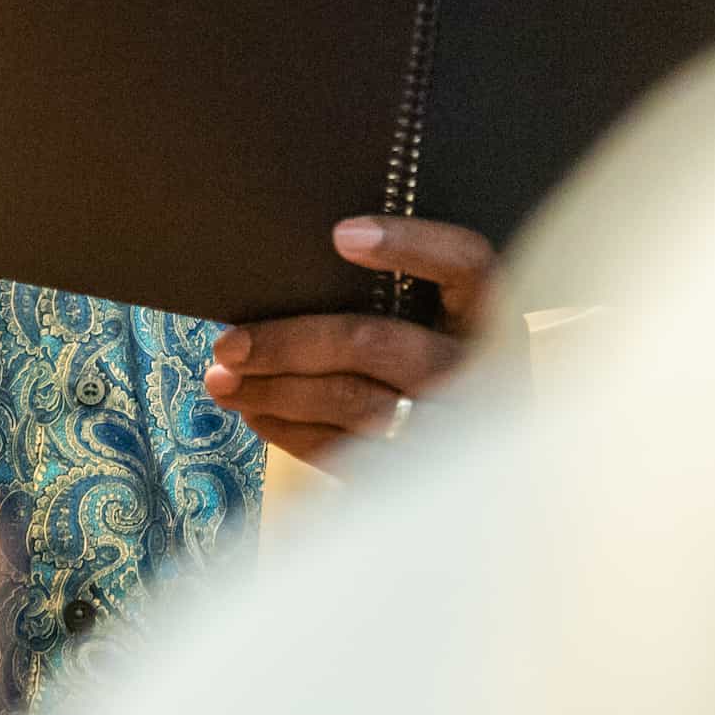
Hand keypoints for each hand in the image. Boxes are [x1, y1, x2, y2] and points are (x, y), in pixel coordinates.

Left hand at [199, 216, 499, 462]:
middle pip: (376, 344)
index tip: (341, 236)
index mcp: (492, 316)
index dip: (411, 246)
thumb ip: (395, 296)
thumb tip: (301, 268)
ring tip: (222, 380)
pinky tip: (255, 412)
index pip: (466, 264)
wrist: (488, 478)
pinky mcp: (420, 475)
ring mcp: (453, 429)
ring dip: (275, 390)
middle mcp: (481, 371)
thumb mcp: (442, 329)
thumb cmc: (442, 372)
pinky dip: (290, 431)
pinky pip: (344, 450)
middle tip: (229, 342)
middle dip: (291, 341)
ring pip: (351, 403)